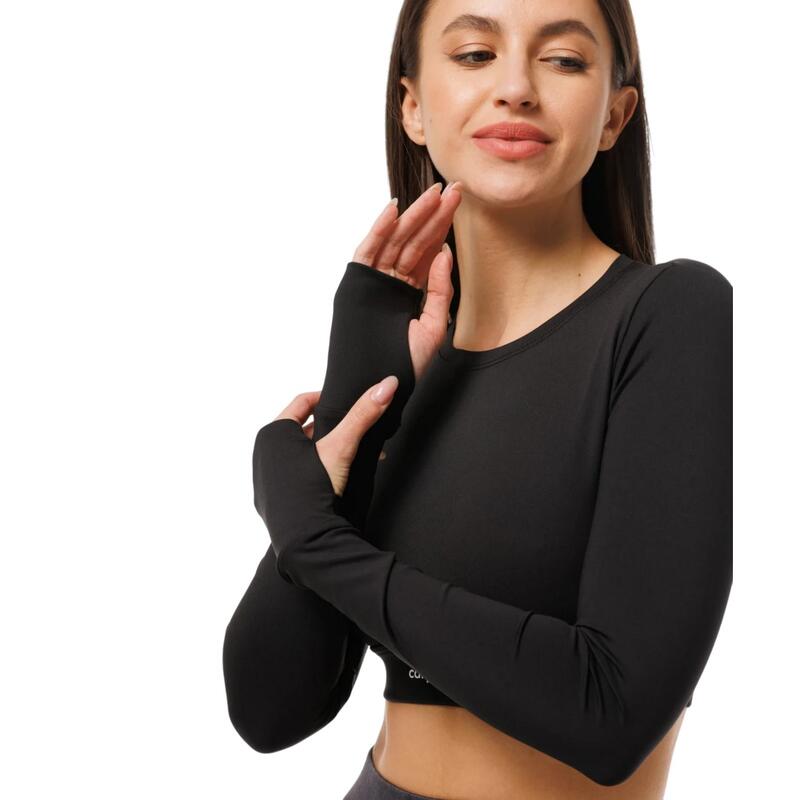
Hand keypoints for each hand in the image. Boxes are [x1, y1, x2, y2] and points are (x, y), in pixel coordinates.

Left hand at [253, 378, 398, 572]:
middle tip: (353, 433)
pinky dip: (313, 474)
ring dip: (325, 453)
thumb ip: (364, 413)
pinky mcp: (269, 500)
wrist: (303, 539)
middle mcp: (263, 452)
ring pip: (299, 455)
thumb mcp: (343, 445)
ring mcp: (264, 478)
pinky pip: (293, 477)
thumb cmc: (315, 488)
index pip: (302, 402)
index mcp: (273, 433)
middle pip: (302, 429)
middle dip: (331, 430)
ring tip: (351, 458)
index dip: (326, 399)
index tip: (344, 402)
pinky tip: (335, 482)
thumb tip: (387, 384)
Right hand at [351, 181, 462, 382]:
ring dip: (412, 216)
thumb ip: (439, 291)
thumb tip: (445, 253)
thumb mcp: (434, 326)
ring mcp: (373, 282)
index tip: (459, 203)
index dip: (443, 227)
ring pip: (394, 241)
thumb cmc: (405, 366)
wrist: (380, 389)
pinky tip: (393, 209)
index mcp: (409, 291)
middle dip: (433, 214)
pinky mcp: (356, 286)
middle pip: (414, 241)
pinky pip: (367, 253)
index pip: (428, 251)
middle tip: (453, 187)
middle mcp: (391, 282)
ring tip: (433, 193)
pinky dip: (378, 231)